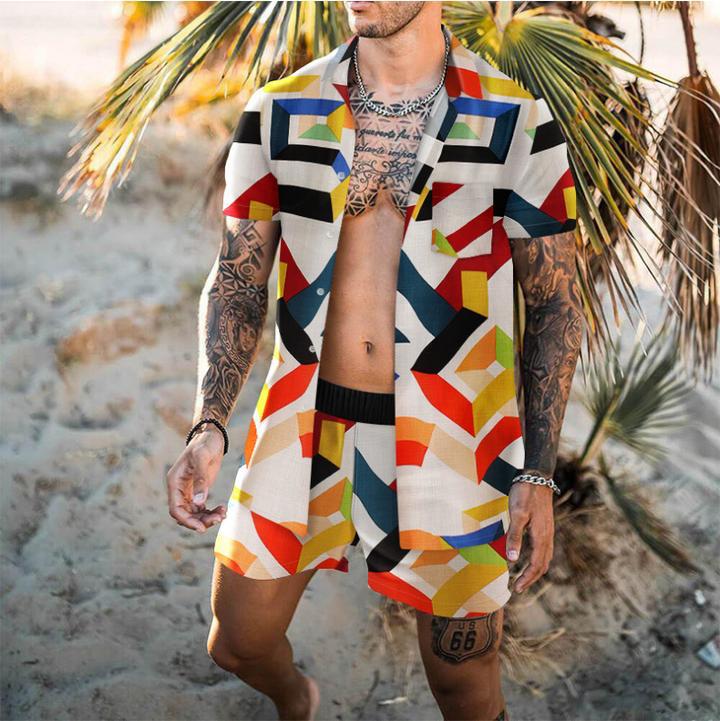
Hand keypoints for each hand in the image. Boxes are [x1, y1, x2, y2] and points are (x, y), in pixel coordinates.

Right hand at [166, 426, 226, 532]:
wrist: (212, 436)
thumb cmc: (205, 443)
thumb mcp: (203, 457)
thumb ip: (201, 479)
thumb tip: (198, 502)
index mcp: (174, 481)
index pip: (175, 508)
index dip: (187, 520)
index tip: (201, 527)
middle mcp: (179, 489)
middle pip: (185, 514)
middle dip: (200, 521)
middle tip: (218, 518)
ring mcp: (188, 491)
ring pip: (194, 514)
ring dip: (207, 518)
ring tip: (223, 514)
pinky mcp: (198, 491)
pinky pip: (201, 509)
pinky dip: (210, 512)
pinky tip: (222, 510)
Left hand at [506, 478, 554, 592]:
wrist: (536, 477)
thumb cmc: (524, 494)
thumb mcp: (516, 515)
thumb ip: (514, 537)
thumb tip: (512, 560)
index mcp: (541, 536)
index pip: (536, 565)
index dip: (527, 578)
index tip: (517, 589)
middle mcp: (547, 536)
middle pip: (543, 564)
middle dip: (531, 578)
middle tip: (519, 588)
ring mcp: (548, 531)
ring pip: (545, 557)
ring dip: (536, 570)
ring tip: (524, 577)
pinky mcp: (545, 525)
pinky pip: (544, 549)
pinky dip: (538, 559)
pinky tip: (530, 557)